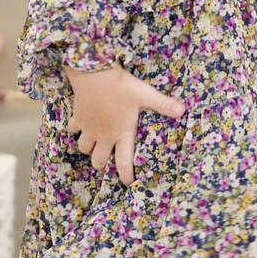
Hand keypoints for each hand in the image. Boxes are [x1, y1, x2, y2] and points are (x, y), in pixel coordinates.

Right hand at [65, 64, 186, 182]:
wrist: (94, 74)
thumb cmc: (121, 87)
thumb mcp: (145, 95)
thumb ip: (163, 104)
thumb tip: (183, 111)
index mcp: (121, 133)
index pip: (123, 162)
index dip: (125, 176)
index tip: (128, 183)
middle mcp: (103, 135)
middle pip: (98, 160)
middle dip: (102, 164)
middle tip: (106, 161)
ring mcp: (88, 128)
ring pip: (83, 148)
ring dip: (88, 150)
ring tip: (94, 145)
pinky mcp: (77, 118)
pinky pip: (72, 130)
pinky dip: (75, 130)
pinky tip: (80, 126)